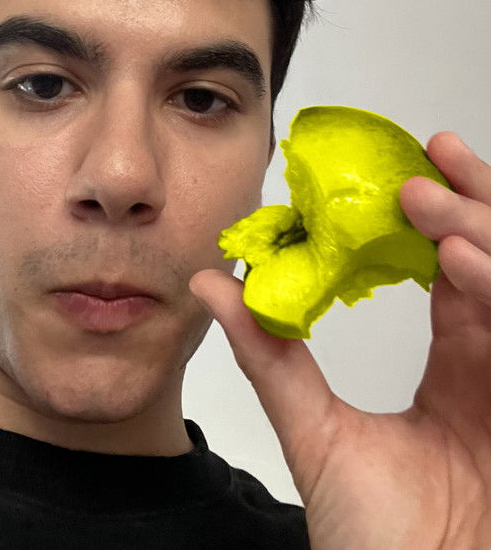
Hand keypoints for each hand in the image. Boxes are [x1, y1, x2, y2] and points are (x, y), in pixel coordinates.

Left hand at [190, 131, 490, 548]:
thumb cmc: (373, 541)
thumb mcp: (314, 431)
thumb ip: (270, 355)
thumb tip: (212, 282)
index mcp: (461, 371)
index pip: (464, 271)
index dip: (449, 215)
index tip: (414, 168)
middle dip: (475, 205)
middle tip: (433, 162)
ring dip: (484, 235)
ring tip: (431, 208)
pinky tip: (461, 264)